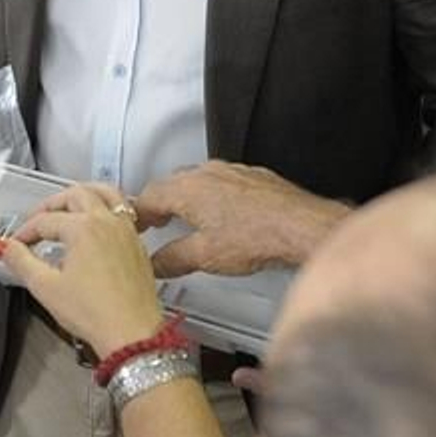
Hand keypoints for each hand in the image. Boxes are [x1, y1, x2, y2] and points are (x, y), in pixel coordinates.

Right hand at [0, 183, 163, 356]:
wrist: (132, 334)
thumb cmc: (97, 314)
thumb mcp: (45, 287)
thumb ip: (21, 262)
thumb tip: (6, 247)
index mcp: (83, 227)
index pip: (45, 220)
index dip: (26, 231)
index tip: (17, 244)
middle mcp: (107, 222)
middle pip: (75, 195)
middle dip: (51, 204)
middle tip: (37, 218)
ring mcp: (127, 232)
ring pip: (106, 194)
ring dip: (84, 193)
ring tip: (70, 202)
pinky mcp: (138, 245)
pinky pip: (124, 210)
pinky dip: (107, 207)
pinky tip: (101, 220)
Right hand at [133, 161, 349, 277]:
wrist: (302, 227)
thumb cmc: (258, 237)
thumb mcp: (205, 256)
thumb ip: (173, 259)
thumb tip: (156, 264)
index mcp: (187, 189)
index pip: (147, 197)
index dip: (135, 215)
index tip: (133, 227)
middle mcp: (207, 173)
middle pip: (169, 185)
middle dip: (158, 205)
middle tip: (153, 223)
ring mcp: (231, 172)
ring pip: (196, 181)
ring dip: (185, 199)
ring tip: (186, 220)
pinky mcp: (253, 177)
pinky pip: (222, 183)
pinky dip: (212, 198)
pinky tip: (222, 217)